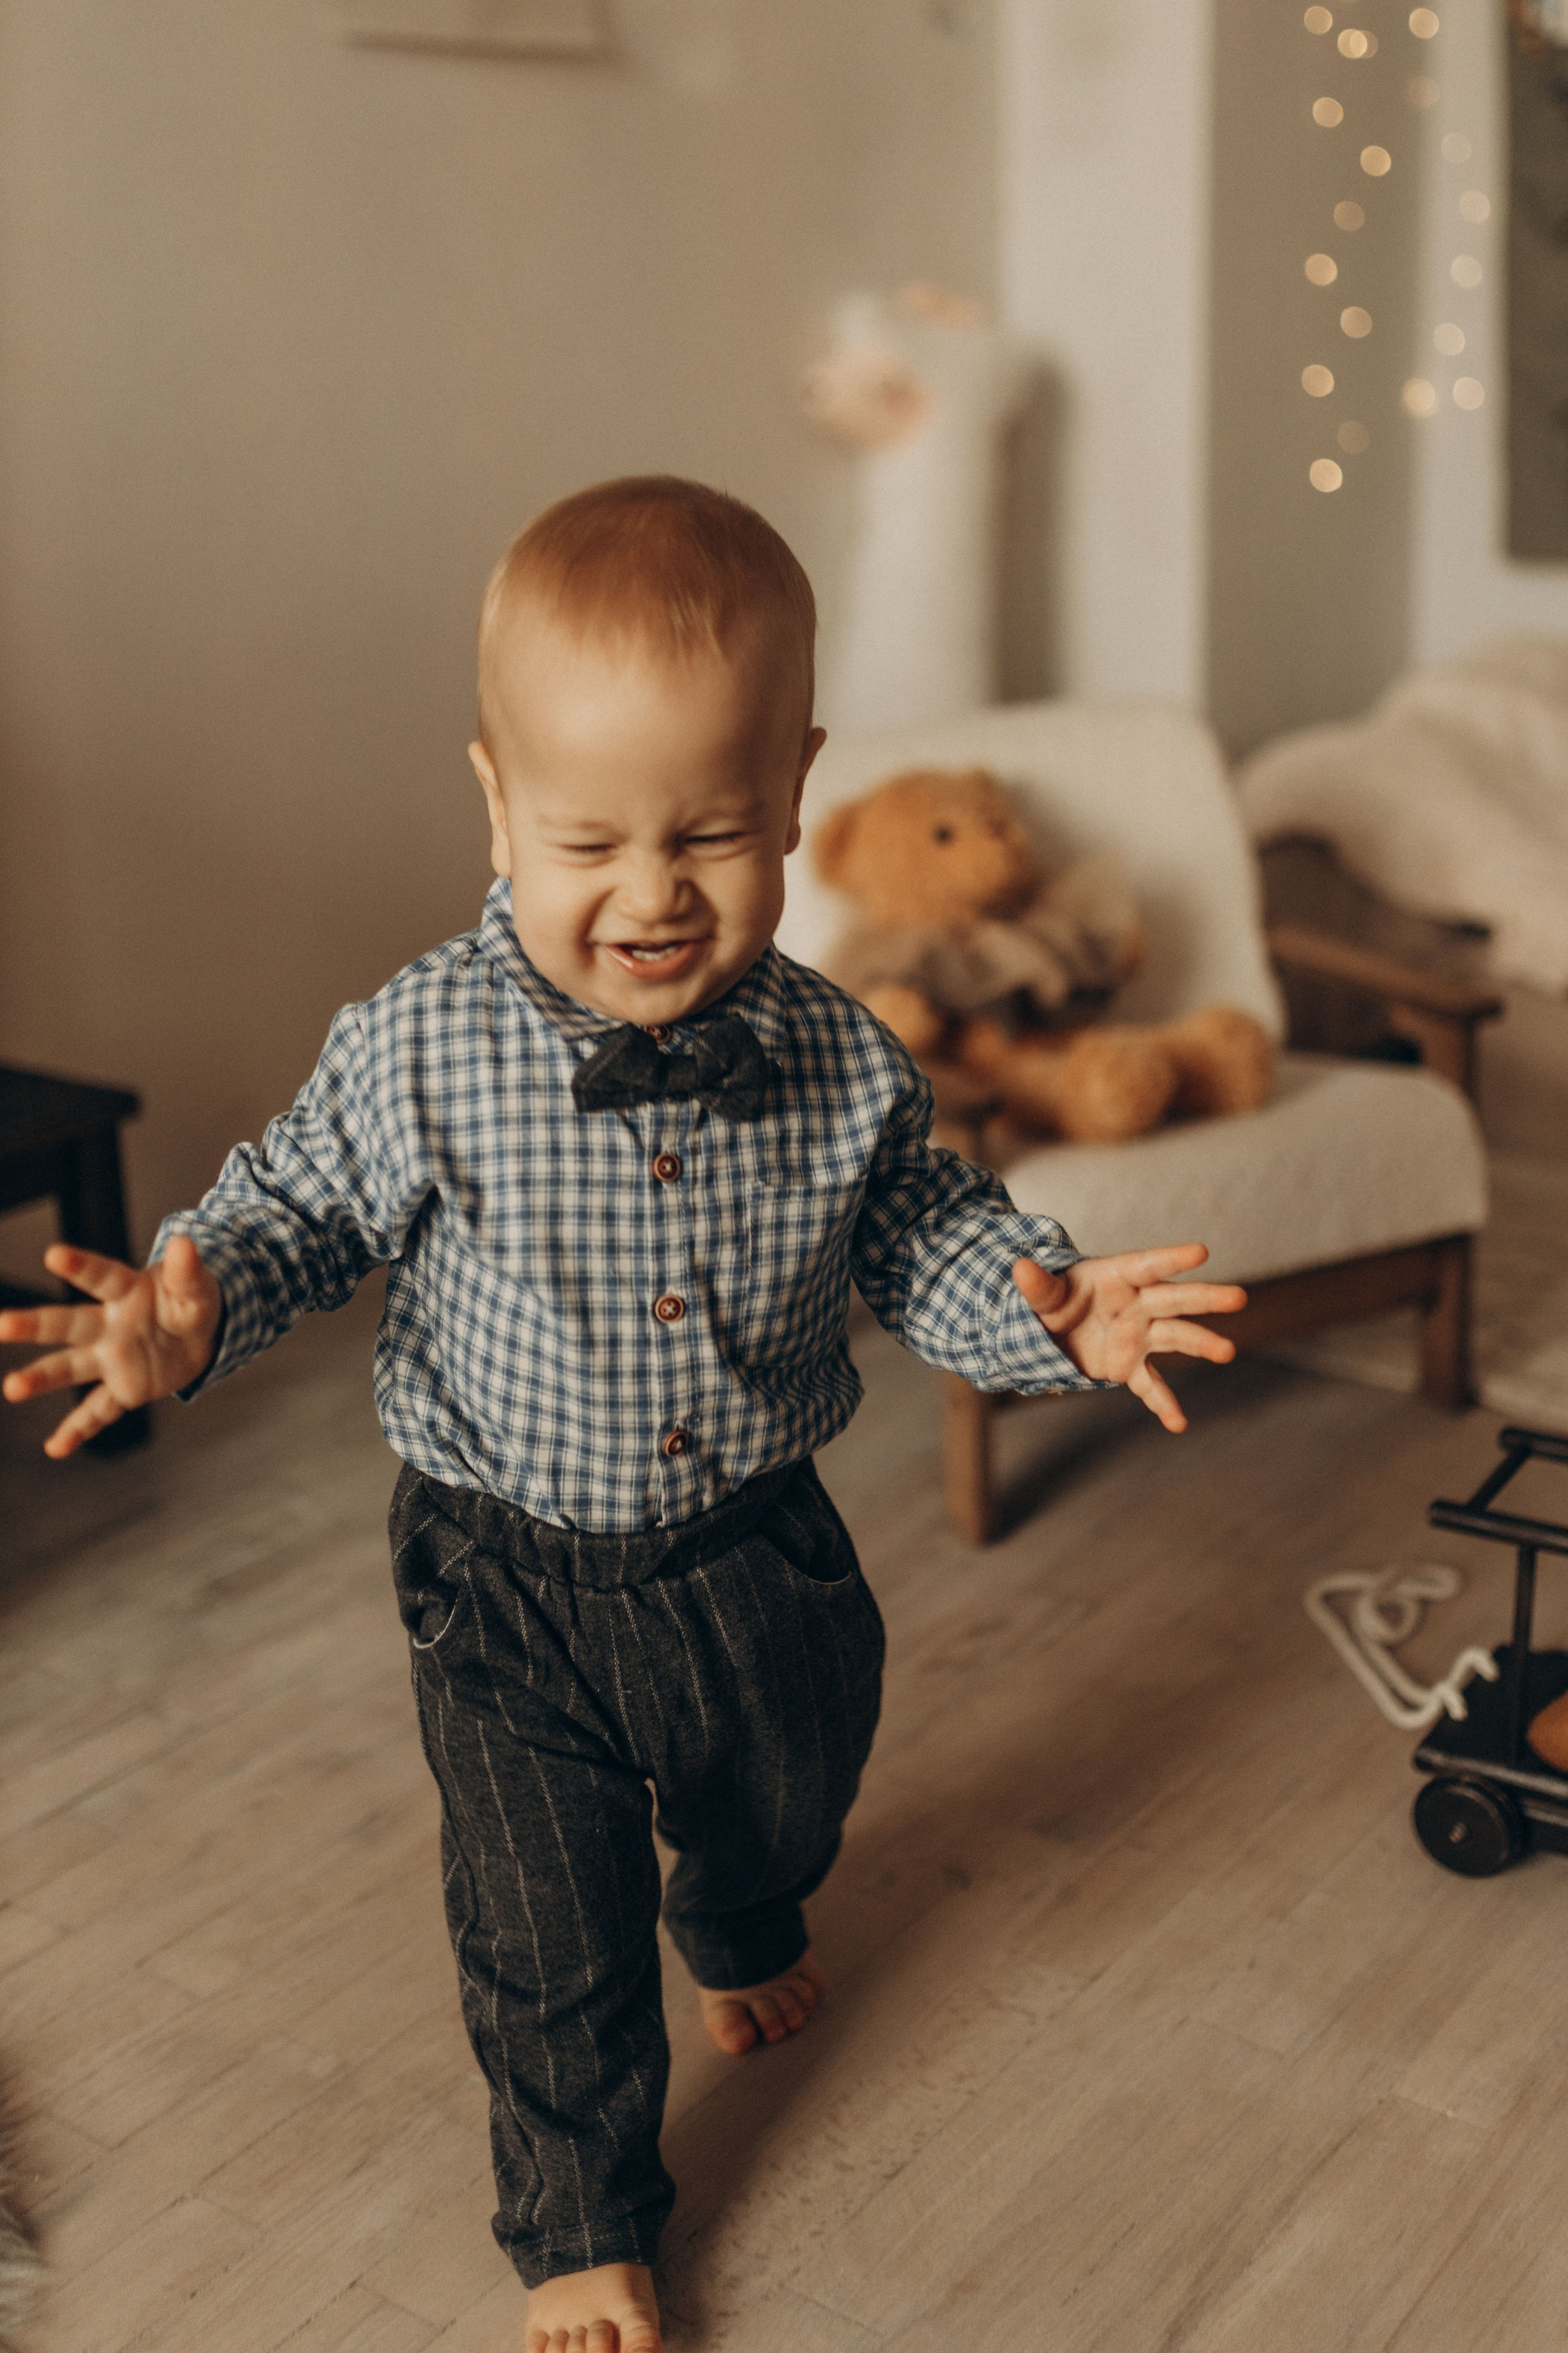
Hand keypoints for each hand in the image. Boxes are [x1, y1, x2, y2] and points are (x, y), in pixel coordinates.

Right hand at [0, 1236, 221, 1457]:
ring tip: (13, 1388)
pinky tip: (55, 1449)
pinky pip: (98, 1411)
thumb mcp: (197, 1287)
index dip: (81, 1266)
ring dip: (43, 1377)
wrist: (200, 1336)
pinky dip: (79, 1430)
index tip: (54, 1254)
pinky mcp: (123, 1389)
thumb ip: (187, 1273)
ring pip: (71, 1367)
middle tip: (1, 1324)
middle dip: (34, 1325)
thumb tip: (185, 1242)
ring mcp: (112, 1359)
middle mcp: (109, 1325)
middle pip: (68, 1324)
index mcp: (126, 1292)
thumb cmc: (189, 1302)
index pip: (102, 1277)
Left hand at [1013, 1242, 1245, 1432]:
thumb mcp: (1044, 1295)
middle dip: (1205, 1298)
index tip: (1201, 1251)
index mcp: (1118, 1276)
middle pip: (1175, 1299)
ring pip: (1176, 1337)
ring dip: (1202, 1344)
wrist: (1054, 1331)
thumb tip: (1019, 1266)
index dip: (1172, 1258)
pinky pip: (1151, 1385)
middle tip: (1238, 1298)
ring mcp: (1140, 1334)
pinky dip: (1163, 1404)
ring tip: (1227, 1351)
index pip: (1148, 1264)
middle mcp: (1138, 1303)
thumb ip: (1037, 1286)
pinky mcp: (1132, 1365)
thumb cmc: (1057, 1301)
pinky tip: (1178, 1423)